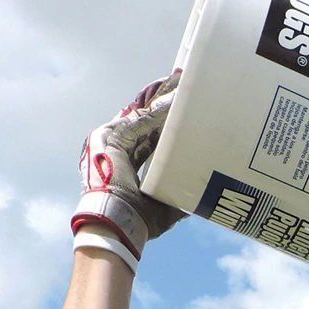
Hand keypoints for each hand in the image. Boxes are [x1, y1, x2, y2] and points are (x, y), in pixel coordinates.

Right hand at [71, 72, 185, 272]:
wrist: (118, 228)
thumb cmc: (139, 222)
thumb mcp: (167, 205)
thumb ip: (180, 195)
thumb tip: (200, 195)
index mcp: (122, 159)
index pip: (146, 132)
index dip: (163, 118)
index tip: (179, 104)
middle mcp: (113, 145)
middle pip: (143, 116)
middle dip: (163, 98)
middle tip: (183, 80)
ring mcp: (108, 139)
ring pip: (143, 113)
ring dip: (163, 97)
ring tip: (183, 81)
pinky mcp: (110, 138)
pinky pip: (141, 120)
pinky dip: (160, 111)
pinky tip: (177, 100)